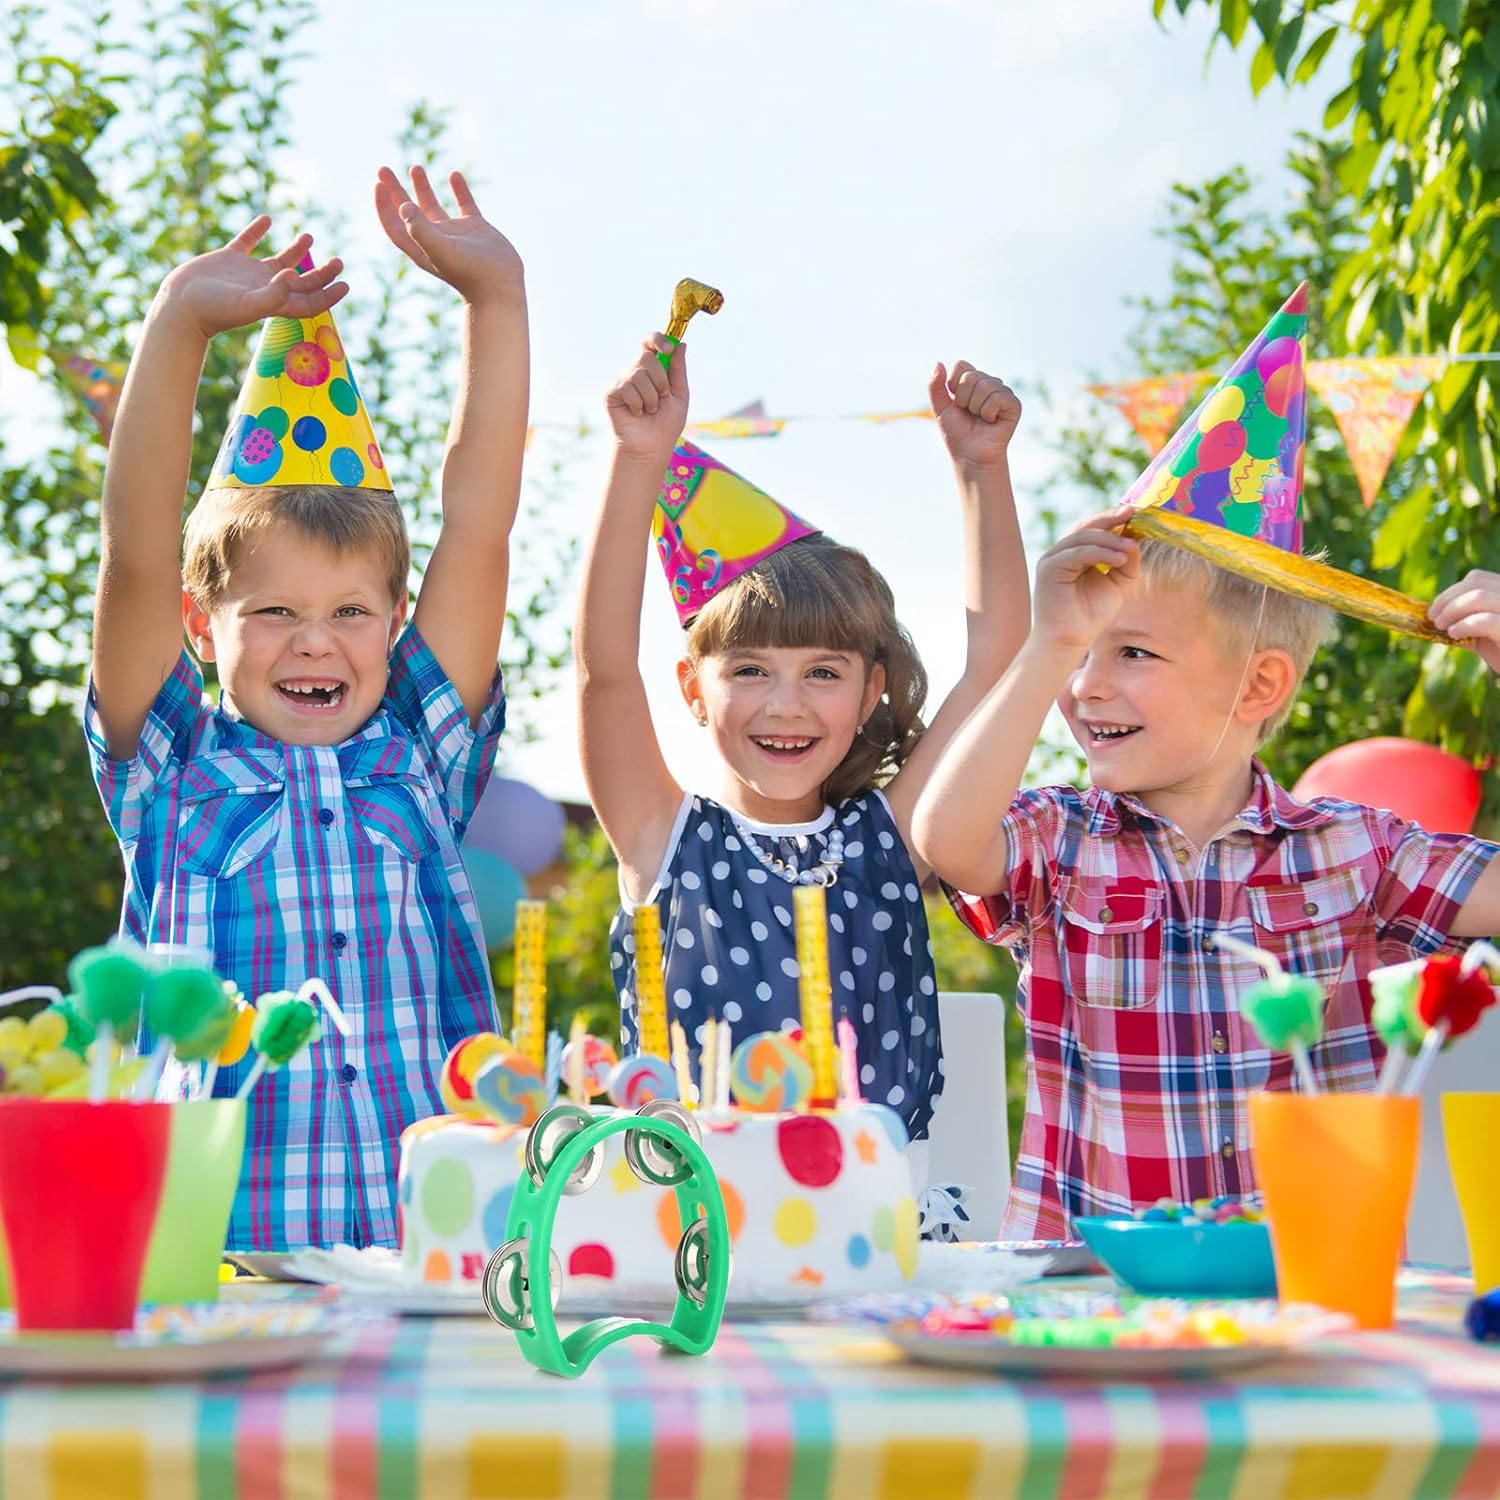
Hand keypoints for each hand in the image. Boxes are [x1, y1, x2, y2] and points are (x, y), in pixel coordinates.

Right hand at [157, 219, 346, 341]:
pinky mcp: (229, 259)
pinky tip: (267, 219)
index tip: (346, 284)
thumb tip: (292, 277)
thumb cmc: (214, 310)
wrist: (180, 305)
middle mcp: (267, 288)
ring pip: (279, 260)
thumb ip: (274, 294)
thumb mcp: (247, 304)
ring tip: (310, 236)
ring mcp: (248, 273)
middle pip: (302, 281)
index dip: (330, 295)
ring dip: (296, 250)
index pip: (311, 301)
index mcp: (276, 302)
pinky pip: (247, 241)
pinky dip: (257, 230)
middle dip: (322, 273)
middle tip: (339, 260)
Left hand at [375, 165, 523, 303]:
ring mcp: (455, 233)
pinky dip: (459, 189)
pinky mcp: (476, 228)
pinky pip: (465, 205)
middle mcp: (434, 239)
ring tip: (416, 167)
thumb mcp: (441, 250)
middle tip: (383, 169)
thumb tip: (403, 205)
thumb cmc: (469, 273)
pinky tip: (454, 175)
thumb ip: (420, 229)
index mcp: (421, 248)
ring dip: (422, 187)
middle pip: (408, 212)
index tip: (379, 184)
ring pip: (433, 206)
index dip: (384, 206)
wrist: (501, 286)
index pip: (395, 225)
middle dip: (395, 190)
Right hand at [605, 334, 688, 460]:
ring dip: (651, 397)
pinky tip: (637, 413)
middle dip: (660, 380)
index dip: (658, 340)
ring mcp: (622, 381)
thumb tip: (680, 344)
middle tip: (662, 397)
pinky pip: (627, 388)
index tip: (668, 350)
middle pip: (646, 358)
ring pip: (638, 375)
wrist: (652, 446)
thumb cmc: (666, 423)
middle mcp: (635, 371)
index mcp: (652, 368)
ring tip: (650, 410)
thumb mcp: (679, 395)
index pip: (650, 342)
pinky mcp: (611, 392)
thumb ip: (679, 370)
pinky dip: (638, 404)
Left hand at [929, 361, 1021, 468]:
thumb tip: (938, 362)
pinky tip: (992, 421)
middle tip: (969, 414)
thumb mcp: (940, 408)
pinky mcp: (1014, 404)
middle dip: (963, 400)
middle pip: (971, 376)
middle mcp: (989, 383)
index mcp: (973, 380)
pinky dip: (989, 412)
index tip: (956, 403)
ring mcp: (1003, 392)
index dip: (953, 386)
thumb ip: (935, 386)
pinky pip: (998, 398)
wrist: (970, 455)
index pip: (961, 366)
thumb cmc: (957, 433)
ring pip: (984, 386)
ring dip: (976, 408)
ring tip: (980, 418)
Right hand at [1031, 507, 1138, 650]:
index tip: (1136, 512)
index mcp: (1075, 554)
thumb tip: (1135, 540)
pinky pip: (1077, 552)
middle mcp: (1062, 553)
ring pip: (1082, 536)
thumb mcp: (1117, 583)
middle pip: (1086, 526)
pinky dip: (1100, 552)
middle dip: (1110, 518)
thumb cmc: (1090, 616)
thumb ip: (1127, 562)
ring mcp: (1053, 559)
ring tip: (1130, 547)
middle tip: (1132, 512)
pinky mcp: (1049, 568)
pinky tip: (1119, 558)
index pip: (1094, 529)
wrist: (1069, 641)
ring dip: (1110, 539)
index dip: (1113, 519)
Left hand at [1430, 569, 1499, 672]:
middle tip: (1433, 619)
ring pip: (1479, 596)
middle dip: (1447, 600)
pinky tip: (1454, 634)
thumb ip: (1463, 623)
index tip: (1434, 610)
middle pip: (1475, 584)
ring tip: (1441, 626)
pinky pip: (1486, 620)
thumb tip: (1432, 618)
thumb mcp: (1481, 635)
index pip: (1477, 579)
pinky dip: (1464, 625)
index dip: (1450, 592)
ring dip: (1452, 610)